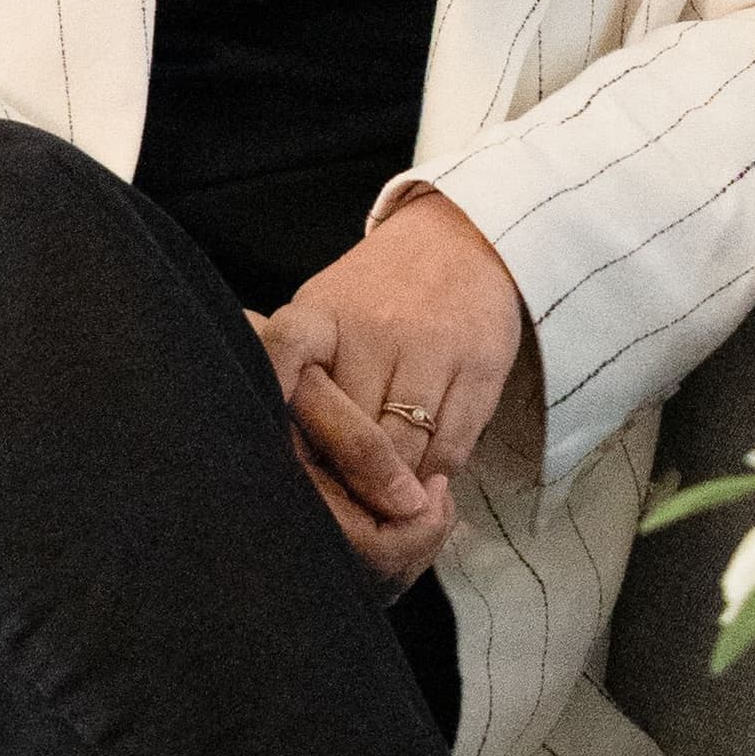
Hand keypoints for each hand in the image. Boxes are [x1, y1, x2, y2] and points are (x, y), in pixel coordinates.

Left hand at [255, 192, 529, 594]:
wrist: (465, 239)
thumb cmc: (377, 294)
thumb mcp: (324, 314)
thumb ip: (300, 379)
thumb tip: (283, 469)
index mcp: (321, 314)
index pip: (282, 354)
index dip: (271, 401)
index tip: (272, 458)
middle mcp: (376, 328)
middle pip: (352, 438)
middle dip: (348, 486)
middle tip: (344, 516)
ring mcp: (434, 345)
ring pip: (406, 454)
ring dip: (397, 490)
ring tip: (388, 499)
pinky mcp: (483, 364)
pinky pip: (452, 448)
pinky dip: (437, 474)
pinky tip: (426, 474)